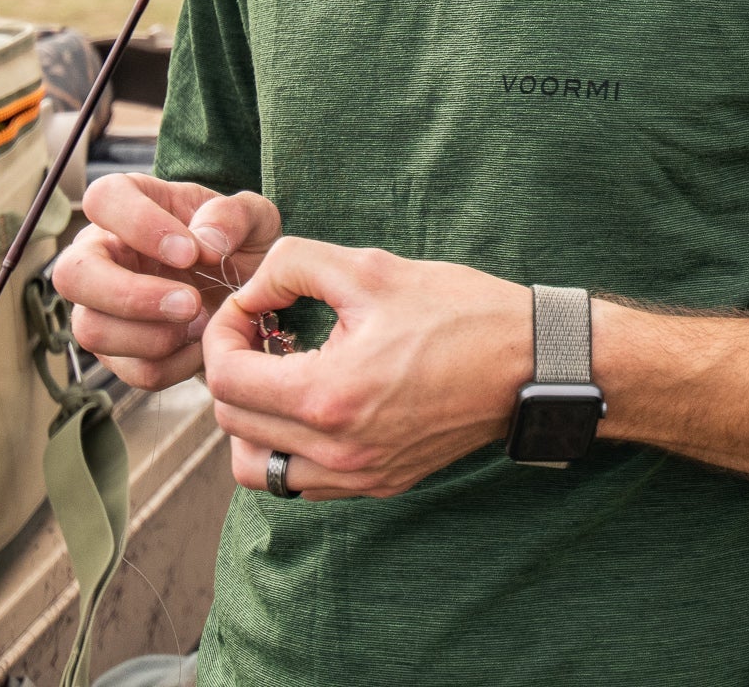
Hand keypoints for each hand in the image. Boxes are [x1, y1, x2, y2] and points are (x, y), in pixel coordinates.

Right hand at [52, 172, 282, 389]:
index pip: (103, 199)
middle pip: (71, 274)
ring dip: (151, 337)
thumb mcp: (254, 218)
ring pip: (91, 329)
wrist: (250, 296)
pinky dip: (173, 366)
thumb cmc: (240, 244)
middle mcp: (101, 252)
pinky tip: (201, 347)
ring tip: (201, 325)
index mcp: (130, 202)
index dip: (139, 225)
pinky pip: (130, 370)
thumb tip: (205, 241)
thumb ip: (233, 216)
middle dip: (130, 295)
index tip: (189, 252)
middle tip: (190, 302)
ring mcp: (101, 305)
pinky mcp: (118, 352)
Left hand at [205, 236, 530, 498]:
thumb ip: (291, 265)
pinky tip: (312, 398)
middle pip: (232, 422)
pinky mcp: (376, 484)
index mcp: (328, 398)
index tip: (247, 305)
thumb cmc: (455, 310)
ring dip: (250, 416)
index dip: (221, 332)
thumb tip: (250, 289)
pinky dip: (284, 444)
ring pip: (256, 466)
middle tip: (263, 328)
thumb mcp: (368, 267)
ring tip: (281, 369)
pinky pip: (298, 481)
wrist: (527, 363)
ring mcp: (357, 476)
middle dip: (232, 366)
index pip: (225, 380)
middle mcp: (337, 451)